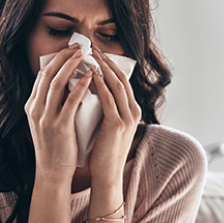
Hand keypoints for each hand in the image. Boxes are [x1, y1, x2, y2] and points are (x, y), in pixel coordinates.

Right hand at [24, 44, 93, 179]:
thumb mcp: (48, 122)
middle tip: (79, 46)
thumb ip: (53, 104)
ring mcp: (45, 118)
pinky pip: (70, 100)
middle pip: (47, 74)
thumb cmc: (55, 147)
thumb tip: (69, 84)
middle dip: (63, 57)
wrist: (52, 172)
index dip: (56, 60)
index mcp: (31, 106)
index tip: (69, 49)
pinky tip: (91, 77)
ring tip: (85, 55)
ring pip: (57, 83)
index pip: (41, 75)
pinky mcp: (59, 126)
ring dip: (72, 65)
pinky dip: (81, 85)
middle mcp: (35, 109)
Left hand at [88, 45, 141, 185]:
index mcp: (132, 111)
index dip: (110, 65)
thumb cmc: (103, 151)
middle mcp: (134, 112)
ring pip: (116, 85)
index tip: (96, 53)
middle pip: (121, 78)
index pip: (122, 81)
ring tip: (90, 55)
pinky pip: (108, 99)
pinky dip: (99, 84)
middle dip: (107, 61)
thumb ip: (106, 109)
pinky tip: (89, 75)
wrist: (106, 175)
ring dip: (102, 68)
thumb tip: (91, 90)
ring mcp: (127, 118)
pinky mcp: (117, 125)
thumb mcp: (108, 126)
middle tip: (92, 47)